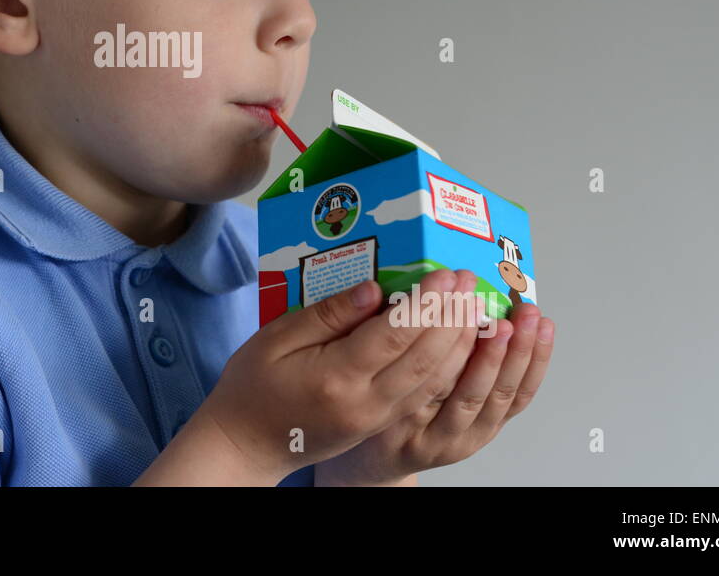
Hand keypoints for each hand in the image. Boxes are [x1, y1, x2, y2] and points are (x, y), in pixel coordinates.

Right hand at [198, 268, 473, 483]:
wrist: (246, 443)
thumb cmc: (252, 387)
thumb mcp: (274, 338)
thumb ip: (326, 315)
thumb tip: (373, 290)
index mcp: (336, 377)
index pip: (393, 336)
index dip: (425, 304)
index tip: (444, 274)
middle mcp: (365, 402)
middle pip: (425, 359)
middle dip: (452, 317)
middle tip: (467, 281)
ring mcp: (376, 418)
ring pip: (433, 380)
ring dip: (459, 343)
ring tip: (473, 306)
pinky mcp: (381, 424)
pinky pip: (425, 394)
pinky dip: (448, 367)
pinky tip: (457, 342)